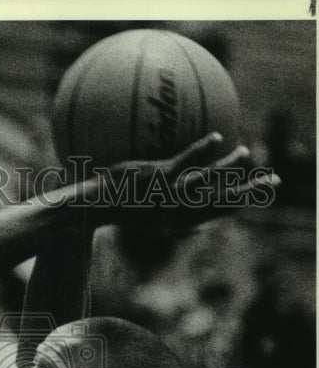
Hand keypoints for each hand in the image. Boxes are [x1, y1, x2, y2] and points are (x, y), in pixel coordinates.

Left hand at [94, 132, 280, 228]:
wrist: (93, 208)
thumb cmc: (119, 209)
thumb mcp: (150, 220)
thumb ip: (174, 222)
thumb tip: (195, 230)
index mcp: (177, 220)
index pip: (216, 212)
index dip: (240, 204)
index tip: (261, 195)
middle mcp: (176, 211)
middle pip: (220, 201)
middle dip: (248, 193)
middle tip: (273, 182)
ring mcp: (167, 196)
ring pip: (206, 181)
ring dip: (228, 168)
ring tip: (246, 153)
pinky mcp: (157, 181)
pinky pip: (184, 163)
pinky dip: (201, 151)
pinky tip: (216, 138)